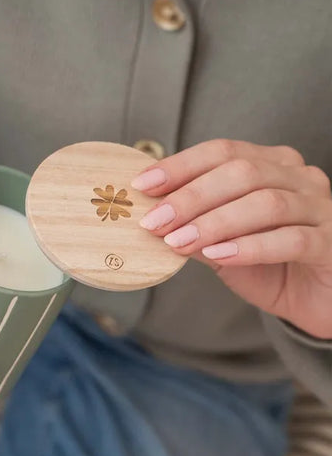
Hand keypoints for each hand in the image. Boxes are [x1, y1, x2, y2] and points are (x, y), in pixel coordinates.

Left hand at [132, 140, 331, 338]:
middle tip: (155, 221)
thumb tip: (151, 217)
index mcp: (273, 165)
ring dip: (215, 222)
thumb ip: (195, 226)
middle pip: (242, 173)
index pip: (223, 152)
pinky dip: (250, 247)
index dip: (181, 166)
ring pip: (265, 203)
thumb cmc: (272, 268)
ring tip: (179, 241)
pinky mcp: (331, 243)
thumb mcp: (224, 244)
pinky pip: (291, 239)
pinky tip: (219, 256)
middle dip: (191, 197)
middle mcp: (300, 178)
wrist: (319, 303)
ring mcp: (321, 208)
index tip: (143, 185)